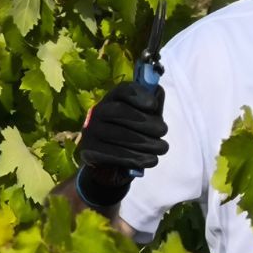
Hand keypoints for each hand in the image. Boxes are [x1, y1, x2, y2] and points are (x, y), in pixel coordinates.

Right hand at [76, 81, 167, 197]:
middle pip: (120, 111)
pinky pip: (113, 153)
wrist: (111, 162)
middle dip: (147, 122)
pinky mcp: (88, 150)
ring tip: (162, 148)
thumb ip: (152, 107)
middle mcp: (98, 111)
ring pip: (117, 133)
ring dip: (145, 142)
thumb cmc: (134, 133)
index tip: (153, 105)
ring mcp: (90, 131)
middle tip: (164, 131)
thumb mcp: (146, 118)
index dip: (139, 95)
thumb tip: (157, 93)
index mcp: (113, 99)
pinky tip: (151, 159)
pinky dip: (135, 157)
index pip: (123, 90)